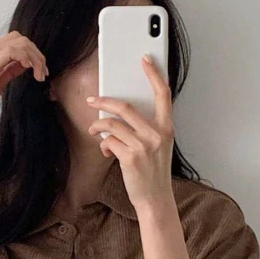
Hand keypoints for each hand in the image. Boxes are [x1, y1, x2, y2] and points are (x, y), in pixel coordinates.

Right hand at [0, 31, 48, 129]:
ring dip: (35, 58)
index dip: (33, 52)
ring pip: (19, 43)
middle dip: (37, 54)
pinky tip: (29, 69)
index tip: (41, 70)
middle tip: (44, 73)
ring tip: (40, 75)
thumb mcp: (0, 81)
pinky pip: (11, 52)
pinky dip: (25, 57)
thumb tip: (26, 63)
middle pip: (20, 39)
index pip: (17, 41)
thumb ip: (11, 69)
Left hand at [85, 55, 174, 209]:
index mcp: (166, 128)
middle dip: (104, 101)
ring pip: (112, 124)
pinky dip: (104, 145)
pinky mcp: (130, 157)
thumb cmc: (154, 173)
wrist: (155, 199)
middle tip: (92, 100)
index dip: (154, 74)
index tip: (145, 59)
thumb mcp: (158, 147)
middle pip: (125, 106)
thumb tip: (120, 116)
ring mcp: (143, 145)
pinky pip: (109, 142)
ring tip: (94, 130)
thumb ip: (145, 129)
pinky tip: (106, 151)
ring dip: (98, 126)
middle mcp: (156, 134)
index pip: (163, 94)